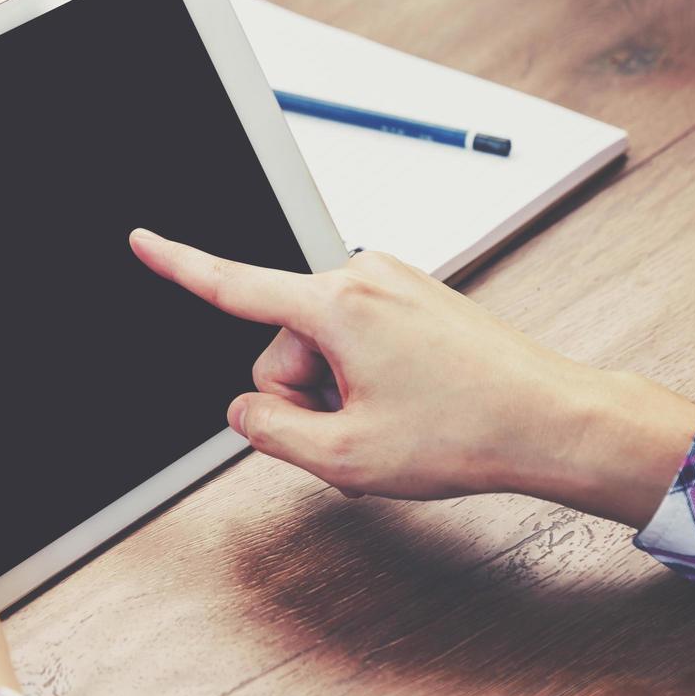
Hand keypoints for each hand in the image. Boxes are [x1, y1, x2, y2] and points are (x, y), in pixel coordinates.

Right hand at [129, 229, 694, 527]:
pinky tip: (406, 400)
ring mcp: (389, 282)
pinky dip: (364, 374)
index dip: (177, 264)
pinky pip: (353, 335)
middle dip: (304, 392)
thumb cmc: (467, 430)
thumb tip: (247, 410)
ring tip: (394, 416)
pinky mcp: (408, 294)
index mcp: (337, 305)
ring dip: (338, 388)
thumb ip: (269, 431)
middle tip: (360, 428)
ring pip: (317, 343)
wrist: (553, 419)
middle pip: (280, 343)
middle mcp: (360, 276)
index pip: (233, 284)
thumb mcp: (346, 456)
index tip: (141, 239)